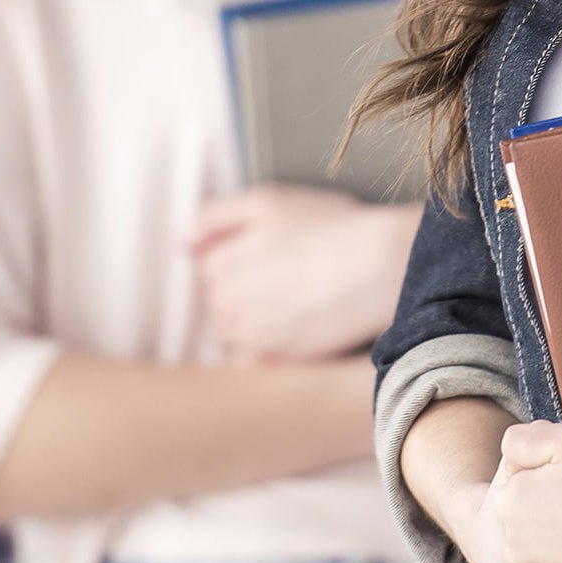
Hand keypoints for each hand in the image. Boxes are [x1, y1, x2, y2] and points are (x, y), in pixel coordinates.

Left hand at [191, 186, 420, 361]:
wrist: (382, 266)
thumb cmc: (330, 227)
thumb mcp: (270, 201)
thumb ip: (215, 217)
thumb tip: (179, 244)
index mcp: (219, 264)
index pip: (208, 267)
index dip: (240, 257)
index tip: (270, 253)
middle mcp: (225, 304)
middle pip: (217, 302)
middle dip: (242, 291)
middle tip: (286, 277)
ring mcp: (249, 337)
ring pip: (231, 333)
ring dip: (251, 321)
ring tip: (292, 302)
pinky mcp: (276, 361)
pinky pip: (252, 361)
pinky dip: (264, 349)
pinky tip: (292, 329)